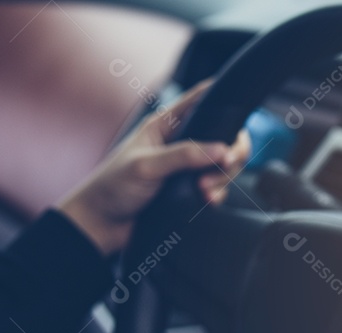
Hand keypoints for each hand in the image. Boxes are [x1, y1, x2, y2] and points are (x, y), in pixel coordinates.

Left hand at [57, 80, 251, 255]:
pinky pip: (217, 188)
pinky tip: (208, 202)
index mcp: (166, 125)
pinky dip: (218, 195)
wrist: (102, 224)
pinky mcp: (191, 191)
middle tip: (225, 165)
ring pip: (224, 165)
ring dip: (222, 178)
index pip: (200, 100)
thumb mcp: (147, 166)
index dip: (222, 99)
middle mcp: (180, 143)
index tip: (238, 110)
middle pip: (223, 136)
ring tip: (204, 192)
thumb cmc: (113, 187)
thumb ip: (184, 155)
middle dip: (229, 152)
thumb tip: (221, 150)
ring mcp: (187, 168)